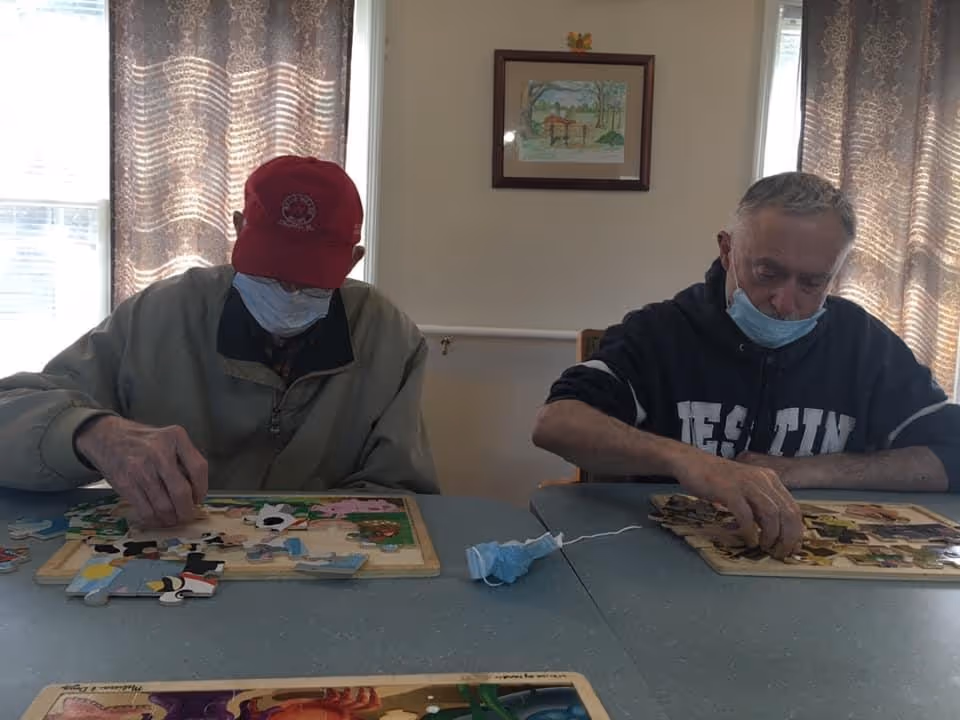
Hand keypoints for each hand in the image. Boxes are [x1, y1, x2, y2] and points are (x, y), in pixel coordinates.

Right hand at [75, 416, 207, 527]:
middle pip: (182, 491)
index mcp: (175, 437)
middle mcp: (160, 452)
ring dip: (171, 518)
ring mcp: (141, 468)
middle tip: (187, 515)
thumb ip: (183, 458)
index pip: (198, 468)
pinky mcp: (126, 483)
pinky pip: (145, 509)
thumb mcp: (167, 439)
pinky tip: (158, 518)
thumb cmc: (141, 441)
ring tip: (173, 519)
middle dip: (187, 510)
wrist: (106, 436)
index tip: (199, 498)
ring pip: (164, 505)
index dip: (202, 489)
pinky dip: (154, 519)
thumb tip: (196, 491)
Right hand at [671, 451, 803, 558]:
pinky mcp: (729, 491)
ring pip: (771, 514)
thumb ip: (760, 503)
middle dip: (788, 538)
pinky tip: (748, 540)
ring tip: (765, 547)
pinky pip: (746, 515)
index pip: (793, 508)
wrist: (690, 462)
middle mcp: (762, 479)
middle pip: (787, 512)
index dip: (796, 531)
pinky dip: (750, 531)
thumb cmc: (717, 478)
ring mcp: (746, 484)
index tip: (792, 548)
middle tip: (780, 553)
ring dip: (771, 536)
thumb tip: (774, 530)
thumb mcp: (746, 488)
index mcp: (770, 478)